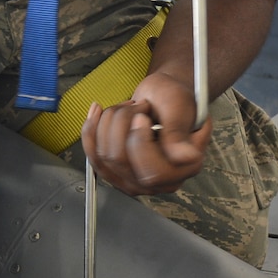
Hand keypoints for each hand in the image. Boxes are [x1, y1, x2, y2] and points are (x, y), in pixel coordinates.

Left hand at [81, 72, 212, 195]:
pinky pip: (94, 157)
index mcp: (185, 167)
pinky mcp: (118, 173)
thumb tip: (187, 157)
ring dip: (109, 122)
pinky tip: (97, 113)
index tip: (141, 116)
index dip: (140, 142)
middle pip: (121, 161)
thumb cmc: (174, 98)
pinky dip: (91, 131)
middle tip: (138, 105)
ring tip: (127, 107)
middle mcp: (162, 180)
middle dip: (122, 122)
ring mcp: (138, 180)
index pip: (153, 172)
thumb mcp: (179, 107)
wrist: (161, 97)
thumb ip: (178, 132)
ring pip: (104, 156)